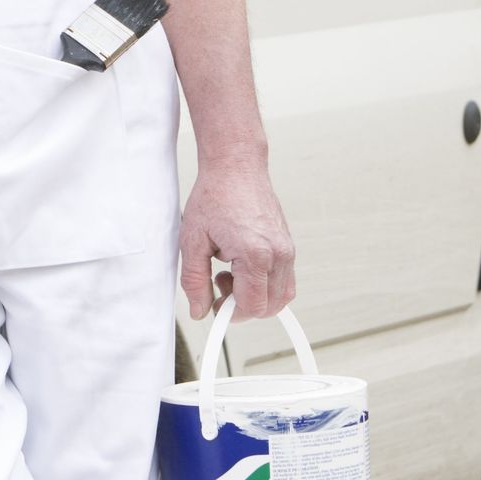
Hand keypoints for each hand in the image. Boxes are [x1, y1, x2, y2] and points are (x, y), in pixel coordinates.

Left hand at [179, 153, 295, 322]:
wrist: (236, 166)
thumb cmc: (215, 196)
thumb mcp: (192, 241)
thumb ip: (194, 281)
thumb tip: (199, 310)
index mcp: (255, 254)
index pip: (252, 307)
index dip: (230, 313)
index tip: (214, 305)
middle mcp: (278, 254)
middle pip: (270, 307)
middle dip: (243, 306)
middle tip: (219, 283)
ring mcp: (287, 249)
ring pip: (280, 296)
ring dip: (255, 295)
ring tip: (230, 272)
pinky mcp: (288, 245)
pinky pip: (283, 279)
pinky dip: (264, 283)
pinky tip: (241, 265)